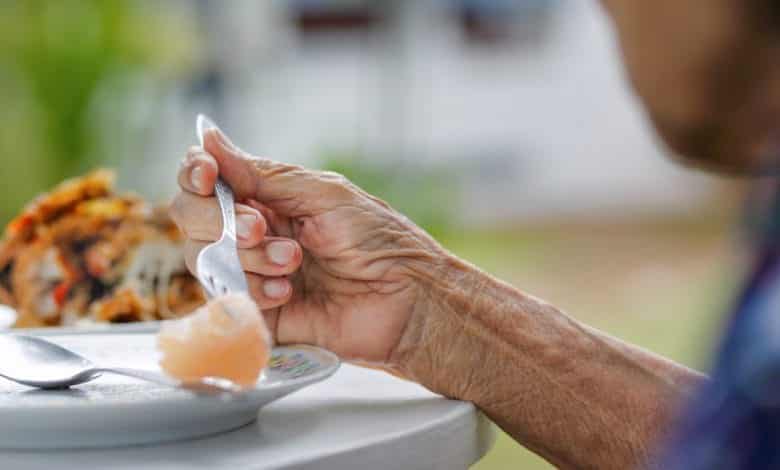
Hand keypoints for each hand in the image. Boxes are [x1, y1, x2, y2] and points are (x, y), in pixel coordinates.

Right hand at [170, 128, 447, 365]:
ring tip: (294, 263)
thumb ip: (262, 174)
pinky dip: (253, 290)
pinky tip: (289, 293)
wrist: (408, 299)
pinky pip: (226, 299)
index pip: (207, 179)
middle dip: (220, 220)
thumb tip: (208, 137)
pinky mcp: (258, 312)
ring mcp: (253, 272)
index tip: (206, 175)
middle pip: (192, 217)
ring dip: (247, 257)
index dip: (195, 173)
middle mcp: (254, 231)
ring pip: (204, 258)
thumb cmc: (377, 239)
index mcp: (269, 196)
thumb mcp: (321, 194)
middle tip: (261, 229)